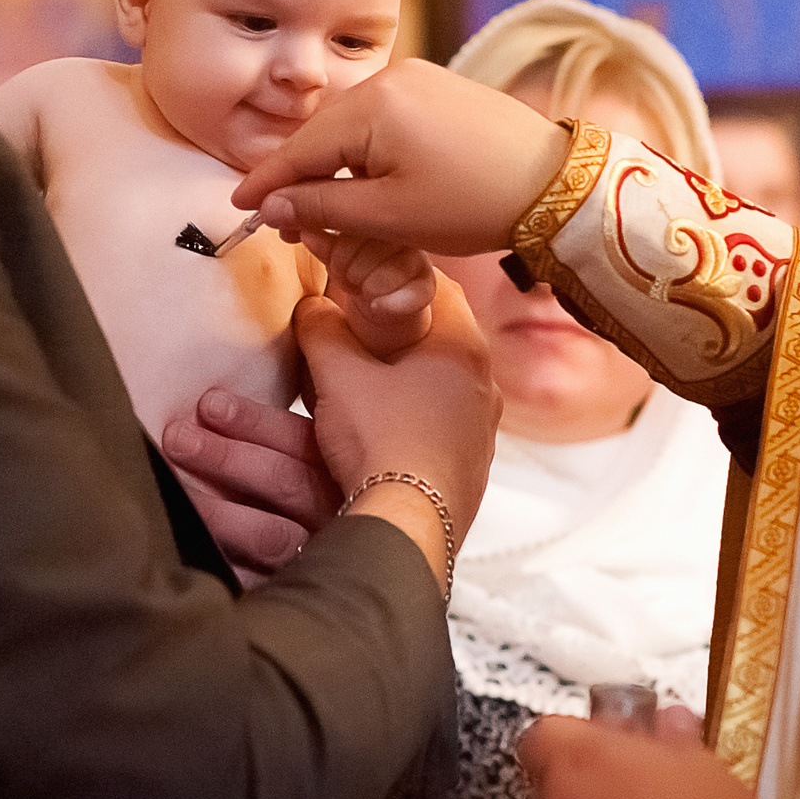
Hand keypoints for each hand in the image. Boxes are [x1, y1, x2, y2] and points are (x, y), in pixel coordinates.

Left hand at [158, 388, 339, 587]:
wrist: (356, 572)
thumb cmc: (323, 498)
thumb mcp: (322, 460)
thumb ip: (290, 436)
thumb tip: (220, 400)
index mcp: (347, 470)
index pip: (303, 441)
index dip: (254, 421)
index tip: (208, 403)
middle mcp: (340, 514)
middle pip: (284, 482)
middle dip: (226, 457)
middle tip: (177, 437)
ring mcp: (321, 558)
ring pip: (268, 534)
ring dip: (216, 510)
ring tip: (176, 490)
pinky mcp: (296, 590)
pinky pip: (260, 583)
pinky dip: (226, 565)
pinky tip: (191, 550)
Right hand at [231, 59, 574, 255]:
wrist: (557, 184)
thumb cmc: (474, 203)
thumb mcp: (390, 216)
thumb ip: (324, 208)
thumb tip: (272, 206)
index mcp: (372, 106)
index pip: (301, 148)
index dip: (267, 182)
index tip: (238, 208)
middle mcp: (391, 78)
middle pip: (323, 132)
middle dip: (300, 176)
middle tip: (282, 222)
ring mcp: (418, 77)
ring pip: (353, 125)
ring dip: (334, 164)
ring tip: (325, 209)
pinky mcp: (439, 87)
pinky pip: (383, 117)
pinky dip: (366, 150)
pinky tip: (365, 181)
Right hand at [296, 272, 499, 586]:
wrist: (408, 523)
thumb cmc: (381, 442)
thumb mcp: (338, 376)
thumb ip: (322, 331)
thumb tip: (312, 307)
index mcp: (464, 349)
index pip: (441, 286)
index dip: (403, 275)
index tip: (373, 277)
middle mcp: (487, 385)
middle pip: (444, 337)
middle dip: (402, 330)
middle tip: (364, 328)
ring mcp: (485, 429)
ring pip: (446, 383)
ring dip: (411, 376)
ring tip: (370, 380)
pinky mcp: (473, 464)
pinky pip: (446, 422)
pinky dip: (418, 414)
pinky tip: (387, 427)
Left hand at [308, 231, 433, 357]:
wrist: (384, 300)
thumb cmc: (358, 266)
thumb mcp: (336, 252)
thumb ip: (322, 240)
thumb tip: (305, 232)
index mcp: (378, 211)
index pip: (352, 227)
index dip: (338, 252)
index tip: (337, 262)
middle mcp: (403, 229)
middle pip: (366, 252)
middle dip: (349, 272)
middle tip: (352, 278)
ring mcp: (418, 257)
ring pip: (382, 275)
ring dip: (366, 289)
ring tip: (366, 289)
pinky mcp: (426, 285)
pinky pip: (408, 295)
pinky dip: (388, 305)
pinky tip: (377, 306)